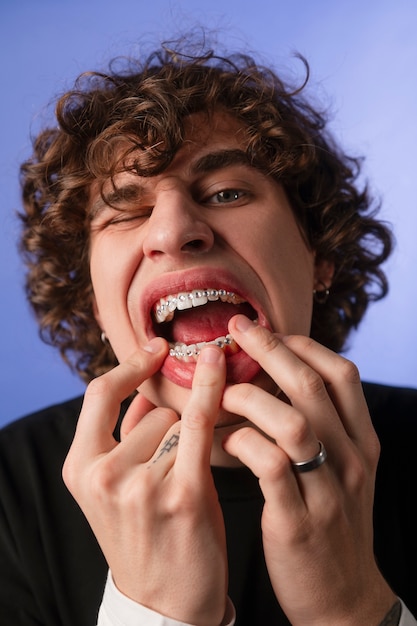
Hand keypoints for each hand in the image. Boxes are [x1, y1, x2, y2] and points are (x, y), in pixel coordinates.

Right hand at [63, 339, 227, 625]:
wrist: (165, 603)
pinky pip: (198, 424)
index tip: (156, 347)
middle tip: (173, 472)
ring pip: (179, 420)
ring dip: (191, 441)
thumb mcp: (115, 490)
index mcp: (80, 468)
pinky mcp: (182, 493)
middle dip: (172, 428)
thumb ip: (124, 436)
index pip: (100, 394)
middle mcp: (104, 474)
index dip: (130, 365)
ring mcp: (141, 484)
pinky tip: (219, 367)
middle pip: (153, 410)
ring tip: (186, 483)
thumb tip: (146, 388)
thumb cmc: (146, 539)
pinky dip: (210, 390)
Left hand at [222, 315, 396, 625]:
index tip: (268, 330)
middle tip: (235, 331)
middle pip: (312, 387)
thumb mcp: (341, 472)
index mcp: (362, 442)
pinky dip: (241, 443)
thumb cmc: (330, 523)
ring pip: (292, 422)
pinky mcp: (298, 521)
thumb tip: (276, 382)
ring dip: (250, 398)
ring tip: (220, 393)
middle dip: (270, 350)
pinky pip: (268, 466)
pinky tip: (221, 439)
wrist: (343, 598)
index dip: (303, 345)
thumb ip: (320, 429)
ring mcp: (327, 491)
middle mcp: (351, 459)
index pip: (342, 374)